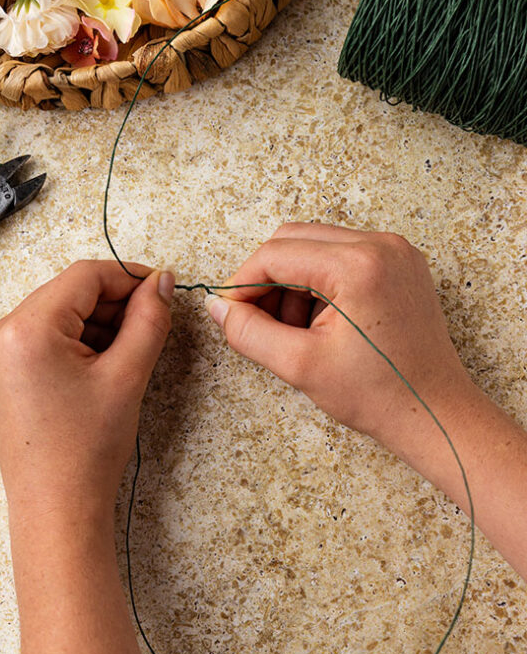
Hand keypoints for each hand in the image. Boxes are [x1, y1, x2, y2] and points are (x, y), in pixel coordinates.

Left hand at [0, 260, 174, 521]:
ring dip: (91, 324)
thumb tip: (160, 282)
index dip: (127, 277)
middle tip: (149, 323)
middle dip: (110, 304)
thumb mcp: (127, 376)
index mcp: (26, 330)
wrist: (57, 506)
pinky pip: (36, 339)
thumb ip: (148, 320)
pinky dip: (69, 343)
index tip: (158, 288)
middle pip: (66, 294)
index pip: (84, 277)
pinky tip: (96, 367)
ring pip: (53, 316)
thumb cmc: (87, 450)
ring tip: (124, 354)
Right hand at [204, 223, 473, 451]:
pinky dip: (320, 284)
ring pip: (317, 247)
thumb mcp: (300, 366)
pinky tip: (318, 324)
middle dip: (267, 279)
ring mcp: (396, 252)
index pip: (276, 253)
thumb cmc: (380, 395)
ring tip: (293, 332)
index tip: (229, 311)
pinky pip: (343, 257)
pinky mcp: (401, 265)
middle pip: (295, 239)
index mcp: (359, 264)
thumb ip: (249, 332)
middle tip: (255, 321)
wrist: (434, 414)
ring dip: (293, 282)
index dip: (242, 282)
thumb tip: (219, 308)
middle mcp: (381, 245)